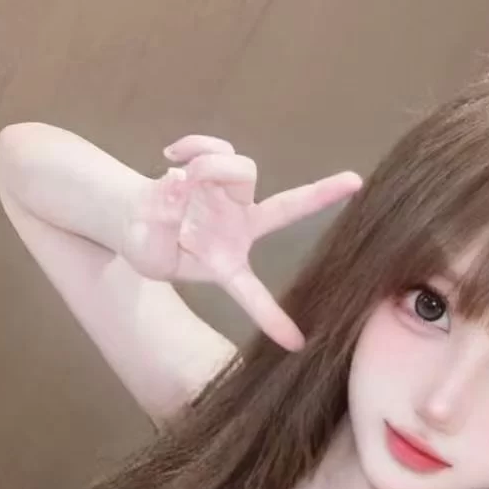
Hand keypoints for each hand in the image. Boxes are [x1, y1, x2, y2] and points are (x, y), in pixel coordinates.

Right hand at [121, 135, 361, 350]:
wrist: (134, 219)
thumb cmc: (150, 247)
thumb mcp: (150, 254)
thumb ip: (161, 231)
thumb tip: (178, 190)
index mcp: (227, 264)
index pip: (253, 295)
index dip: (272, 318)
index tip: (296, 343)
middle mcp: (241, 227)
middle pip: (284, 208)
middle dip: (320, 195)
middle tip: (353, 182)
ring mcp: (232, 196)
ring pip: (244, 170)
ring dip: (209, 166)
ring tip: (176, 176)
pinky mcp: (217, 167)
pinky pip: (216, 147)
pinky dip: (192, 145)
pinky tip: (170, 155)